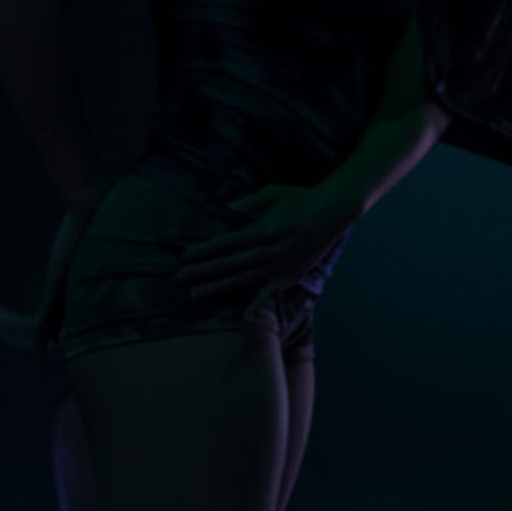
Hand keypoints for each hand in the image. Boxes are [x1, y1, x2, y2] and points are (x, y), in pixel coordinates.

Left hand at [175, 184, 358, 302]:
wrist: (334, 211)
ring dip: (216, 287)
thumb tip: (226, 210)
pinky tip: (244, 317)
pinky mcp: (291, 275)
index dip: (202, 251)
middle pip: (226, 264)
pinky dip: (257, 305)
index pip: (224, 244)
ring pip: (241, 280)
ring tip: (194, 294)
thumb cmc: (302, 198)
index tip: (183, 256)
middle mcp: (268, 252)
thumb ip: (248, 204)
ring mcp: (279, 267)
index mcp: (262, 231)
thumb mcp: (273, 193)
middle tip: (178, 277)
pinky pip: (270, 294)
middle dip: (200, 271)